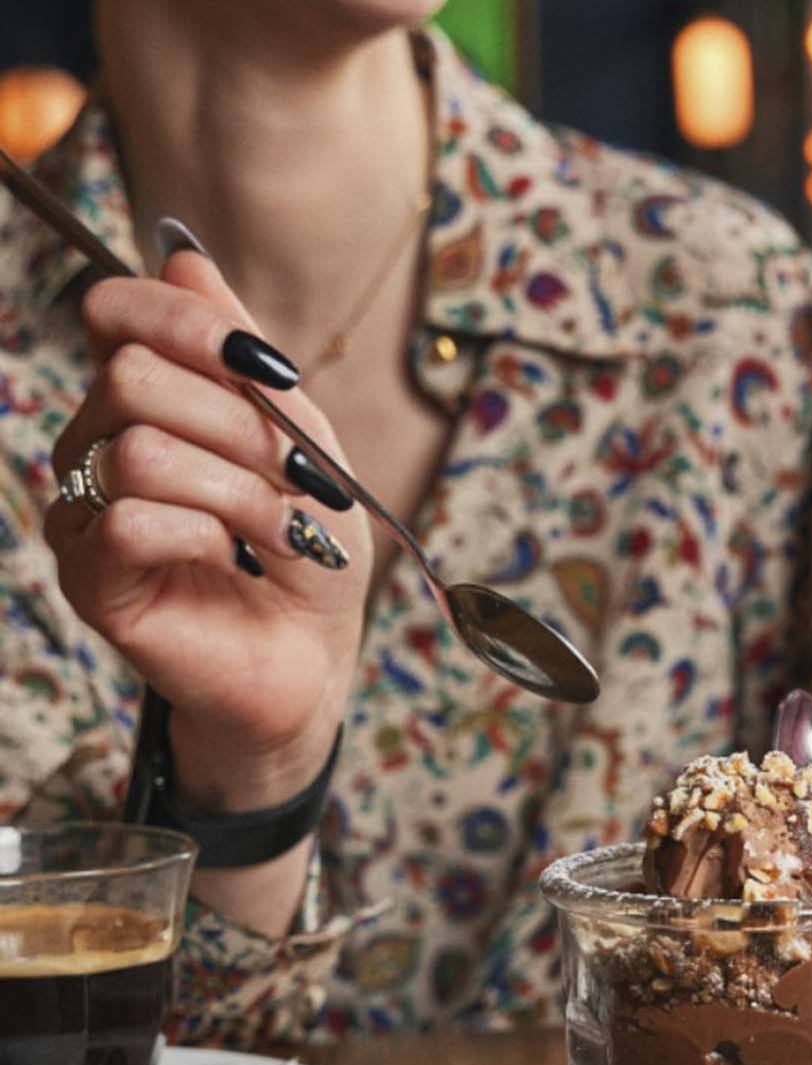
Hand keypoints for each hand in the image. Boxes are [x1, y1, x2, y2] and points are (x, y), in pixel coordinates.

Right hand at [47, 251, 371, 810]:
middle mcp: (100, 441)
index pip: (118, 312)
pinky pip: (132, 519)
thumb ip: (244, 357)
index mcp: (150, 398)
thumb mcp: (303, 441)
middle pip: (133, 377)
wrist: (313, 654)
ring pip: (139, 450)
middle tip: (297, 480)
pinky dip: (207, 535)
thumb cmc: (308, 550)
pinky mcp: (91, 575)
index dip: (188, 323)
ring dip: (238, 491)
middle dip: (239, 429)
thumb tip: (183, 253)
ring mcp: (87, 508)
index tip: (269, 371)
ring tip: (281, 536)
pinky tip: (236, 562)